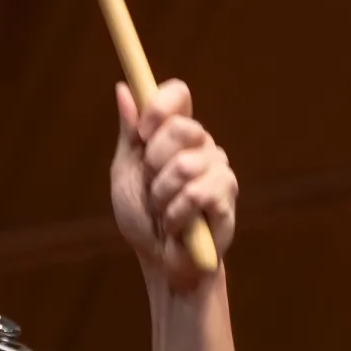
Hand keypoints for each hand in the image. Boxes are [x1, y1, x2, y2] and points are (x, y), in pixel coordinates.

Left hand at [110, 79, 237, 285]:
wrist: (160, 261)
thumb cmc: (141, 217)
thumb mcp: (126, 173)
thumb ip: (129, 134)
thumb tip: (123, 89)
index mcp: (173, 135)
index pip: (178, 94)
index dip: (160, 106)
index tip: (143, 131)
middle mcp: (201, 145)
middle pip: (182, 127)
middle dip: (154, 163)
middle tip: (151, 187)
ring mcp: (218, 169)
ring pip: (185, 165)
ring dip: (161, 197)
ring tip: (162, 213)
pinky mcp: (227, 197)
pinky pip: (195, 195)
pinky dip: (174, 215)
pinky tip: (176, 227)